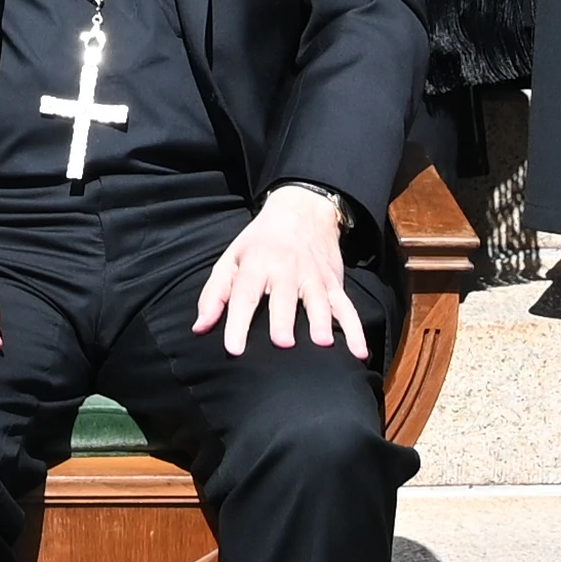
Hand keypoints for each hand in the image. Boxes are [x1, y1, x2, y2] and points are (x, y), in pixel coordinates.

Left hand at [188, 181, 371, 357]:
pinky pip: (348, 308)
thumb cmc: (259, 243)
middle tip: (283, 344)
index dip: (237, 321)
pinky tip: (360, 352)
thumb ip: (215, 295)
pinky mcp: (334, 284)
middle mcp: (286, 270)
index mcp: (256, 264)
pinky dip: (356, 330)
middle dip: (284, 319)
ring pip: (318, 300)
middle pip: (283, 297)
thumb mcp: (231, 259)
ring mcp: (314, 277)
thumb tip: (200, 328)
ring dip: (322, 322)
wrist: (302, 209)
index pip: (244, 294)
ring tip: (323, 344)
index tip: (235, 348)